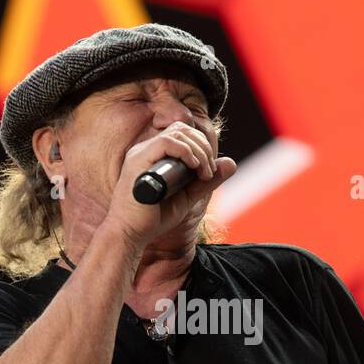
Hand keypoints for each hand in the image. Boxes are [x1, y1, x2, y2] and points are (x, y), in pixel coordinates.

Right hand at [105, 119, 236, 251]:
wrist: (131, 234)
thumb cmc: (154, 218)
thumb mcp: (188, 196)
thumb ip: (206, 180)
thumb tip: (232, 163)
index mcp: (153, 155)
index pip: (181, 133)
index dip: (201, 145)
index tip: (209, 170)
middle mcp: (145, 149)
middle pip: (182, 129)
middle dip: (203, 146)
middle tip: (208, 171)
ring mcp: (140, 153)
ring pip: (177, 133)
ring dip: (198, 150)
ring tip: (204, 172)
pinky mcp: (138, 161)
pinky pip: (166, 143)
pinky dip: (186, 152)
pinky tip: (194, 167)